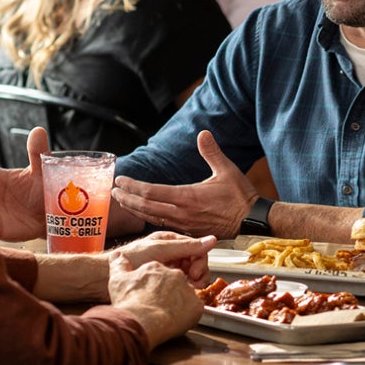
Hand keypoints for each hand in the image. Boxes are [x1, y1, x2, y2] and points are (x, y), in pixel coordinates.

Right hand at [107, 251, 204, 348]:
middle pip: (175, 283)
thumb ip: (119, 265)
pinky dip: (188, 314)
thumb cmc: (130, 302)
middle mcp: (175, 275)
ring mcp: (187, 288)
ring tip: (166, 314)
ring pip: (186, 295)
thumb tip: (117, 256)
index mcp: (157, 267)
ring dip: (178, 303)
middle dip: (169, 293)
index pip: (160, 273)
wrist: (142, 320)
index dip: (155, 285)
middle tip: (159, 305)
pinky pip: (195, 308)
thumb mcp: (118, 280)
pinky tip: (177, 319)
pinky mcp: (196, 305)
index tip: (150, 294)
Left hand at [111, 130, 257, 238]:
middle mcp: (182, 213)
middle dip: (127, 198)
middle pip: (146, 207)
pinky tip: (144, 213)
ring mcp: (184, 224)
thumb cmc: (240, 196)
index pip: (152, 192)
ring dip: (135, 209)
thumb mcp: (227, 170)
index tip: (120, 180)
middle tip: (113, 191)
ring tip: (123, 201)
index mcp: (188, 197)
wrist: (251, 221)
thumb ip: (212, 152)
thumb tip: (203, 133)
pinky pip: (163, 224)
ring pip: (152, 218)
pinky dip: (149, 217)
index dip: (133, 186)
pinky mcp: (189, 230)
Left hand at [112, 231, 215, 287]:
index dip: (200, 260)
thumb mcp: (161, 250)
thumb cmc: (129, 260)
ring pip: (189, 273)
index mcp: (169, 240)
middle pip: (195, 261)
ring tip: (190, 289)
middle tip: (195, 282)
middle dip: (198, 272)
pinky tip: (182, 292)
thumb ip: (187, 246)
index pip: (195, 247)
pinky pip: (180, 283)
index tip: (197, 272)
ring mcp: (166, 267)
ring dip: (193, 281)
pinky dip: (184, 287)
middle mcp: (170, 252)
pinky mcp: (162, 280)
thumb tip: (210, 240)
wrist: (104, 276)